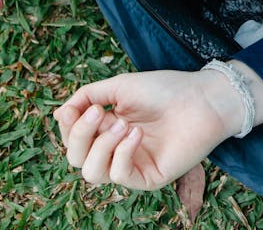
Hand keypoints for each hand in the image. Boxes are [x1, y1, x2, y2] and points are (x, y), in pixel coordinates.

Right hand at [53, 69, 238, 190]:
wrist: (203, 98)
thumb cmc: (166, 89)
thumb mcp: (120, 86)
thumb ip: (87, 97)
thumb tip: (59, 114)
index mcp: (106, 128)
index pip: (73, 138)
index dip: (69, 126)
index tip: (78, 108)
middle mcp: (115, 149)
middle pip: (76, 158)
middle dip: (80, 135)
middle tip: (99, 112)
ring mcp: (132, 164)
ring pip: (92, 173)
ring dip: (101, 146)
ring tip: (124, 124)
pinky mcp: (149, 177)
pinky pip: (119, 176)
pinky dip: (122, 154)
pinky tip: (137, 134)